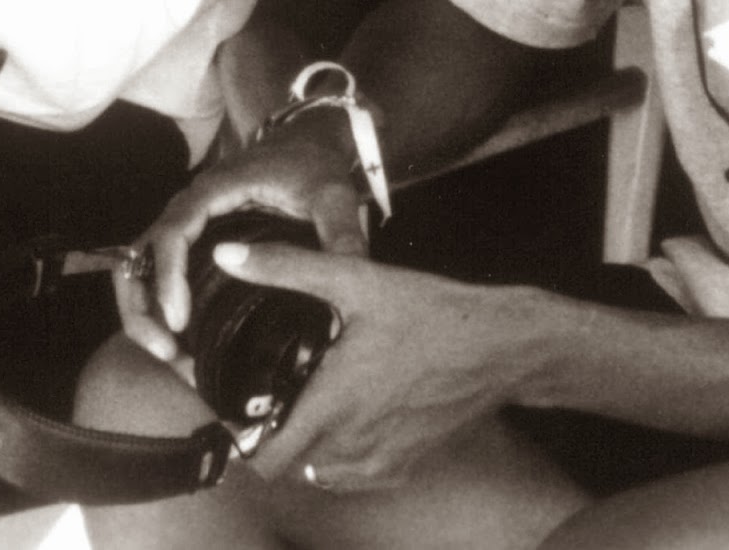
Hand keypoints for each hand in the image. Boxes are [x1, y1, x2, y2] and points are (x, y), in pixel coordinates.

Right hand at [114, 126, 368, 364]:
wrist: (306, 146)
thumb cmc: (316, 169)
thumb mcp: (335, 198)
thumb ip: (342, 236)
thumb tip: (346, 283)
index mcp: (217, 188)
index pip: (174, 230)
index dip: (168, 275)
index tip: (179, 320)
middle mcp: (191, 203)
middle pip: (142, 252)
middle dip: (142, 304)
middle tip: (165, 351)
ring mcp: (187, 220)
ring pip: (140, 265)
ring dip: (143, 310)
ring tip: (167, 355)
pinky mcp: (192, 238)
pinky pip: (157, 271)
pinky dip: (156, 305)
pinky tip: (178, 342)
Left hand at [213, 240, 530, 489]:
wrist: (500, 346)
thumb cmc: (431, 314)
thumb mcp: (355, 279)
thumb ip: (286, 267)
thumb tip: (228, 255)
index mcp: (333, 407)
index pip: (264, 460)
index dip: (242, 437)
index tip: (240, 405)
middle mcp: (353, 447)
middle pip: (289, 462)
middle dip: (277, 430)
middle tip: (281, 386)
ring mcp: (381, 463)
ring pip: (321, 470)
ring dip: (311, 442)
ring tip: (317, 393)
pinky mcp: (405, 467)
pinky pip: (355, 474)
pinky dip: (344, 451)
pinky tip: (355, 406)